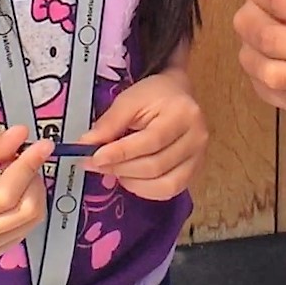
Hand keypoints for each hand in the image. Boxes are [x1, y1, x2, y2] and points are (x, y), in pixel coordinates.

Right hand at [0, 126, 51, 259]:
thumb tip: (24, 135)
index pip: (5, 195)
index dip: (28, 168)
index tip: (43, 145)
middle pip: (24, 211)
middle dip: (33, 179)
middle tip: (24, 157)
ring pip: (31, 221)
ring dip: (34, 191)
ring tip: (16, 172)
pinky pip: (26, 228)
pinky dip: (29, 205)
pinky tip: (14, 190)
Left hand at [80, 70, 206, 199]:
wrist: (177, 94)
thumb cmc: (153, 95)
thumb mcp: (129, 100)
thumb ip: (109, 123)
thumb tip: (86, 145)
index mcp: (183, 114)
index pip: (150, 141)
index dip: (120, 153)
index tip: (94, 157)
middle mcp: (197, 138)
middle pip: (156, 166)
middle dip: (121, 169)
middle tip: (96, 165)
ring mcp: (199, 157)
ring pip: (164, 184)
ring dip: (131, 182)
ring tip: (113, 171)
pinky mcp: (195, 170)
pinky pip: (170, 190)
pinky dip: (146, 190)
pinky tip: (130, 179)